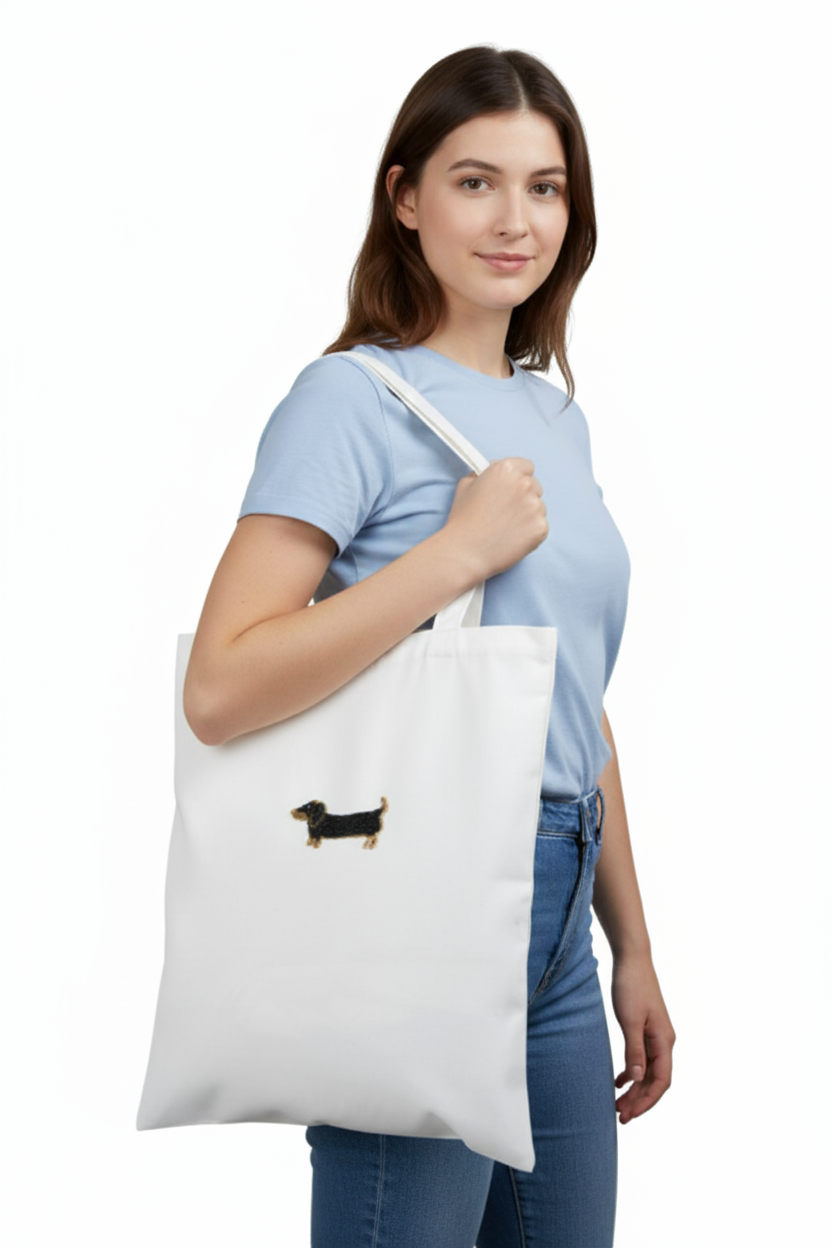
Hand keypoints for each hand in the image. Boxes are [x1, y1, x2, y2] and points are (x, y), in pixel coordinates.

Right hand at [444, 457, 547, 580]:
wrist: (465, 552)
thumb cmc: (463, 519)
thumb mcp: (466, 485)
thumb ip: (485, 474)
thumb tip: (496, 475)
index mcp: (506, 469)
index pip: (527, 467)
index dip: (517, 478)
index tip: (511, 489)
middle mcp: (524, 484)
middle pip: (535, 486)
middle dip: (524, 496)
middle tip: (506, 512)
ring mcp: (535, 506)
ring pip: (539, 507)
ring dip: (528, 514)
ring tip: (506, 527)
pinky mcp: (541, 527)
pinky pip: (541, 526)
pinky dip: (530, 532)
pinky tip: (513, 538)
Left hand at [610, 951, 675, 1123]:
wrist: (631, 959)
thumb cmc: (631, 986)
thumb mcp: (629, 1020)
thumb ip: (633, 1050)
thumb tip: (637, 1080)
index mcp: (664, 1041)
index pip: (661, 1081)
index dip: (647, 1101)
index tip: (629, 1114)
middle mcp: (664, 1041)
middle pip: (656, 1080)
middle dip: (640, 1100)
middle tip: (620, 1116)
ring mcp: (655, 1036)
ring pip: (648, 1072)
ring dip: (635, 1089)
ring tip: (618, 1104)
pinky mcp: (645, 1029)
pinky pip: (642, 1059)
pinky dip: (632, 1072)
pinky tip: (619, 1081)